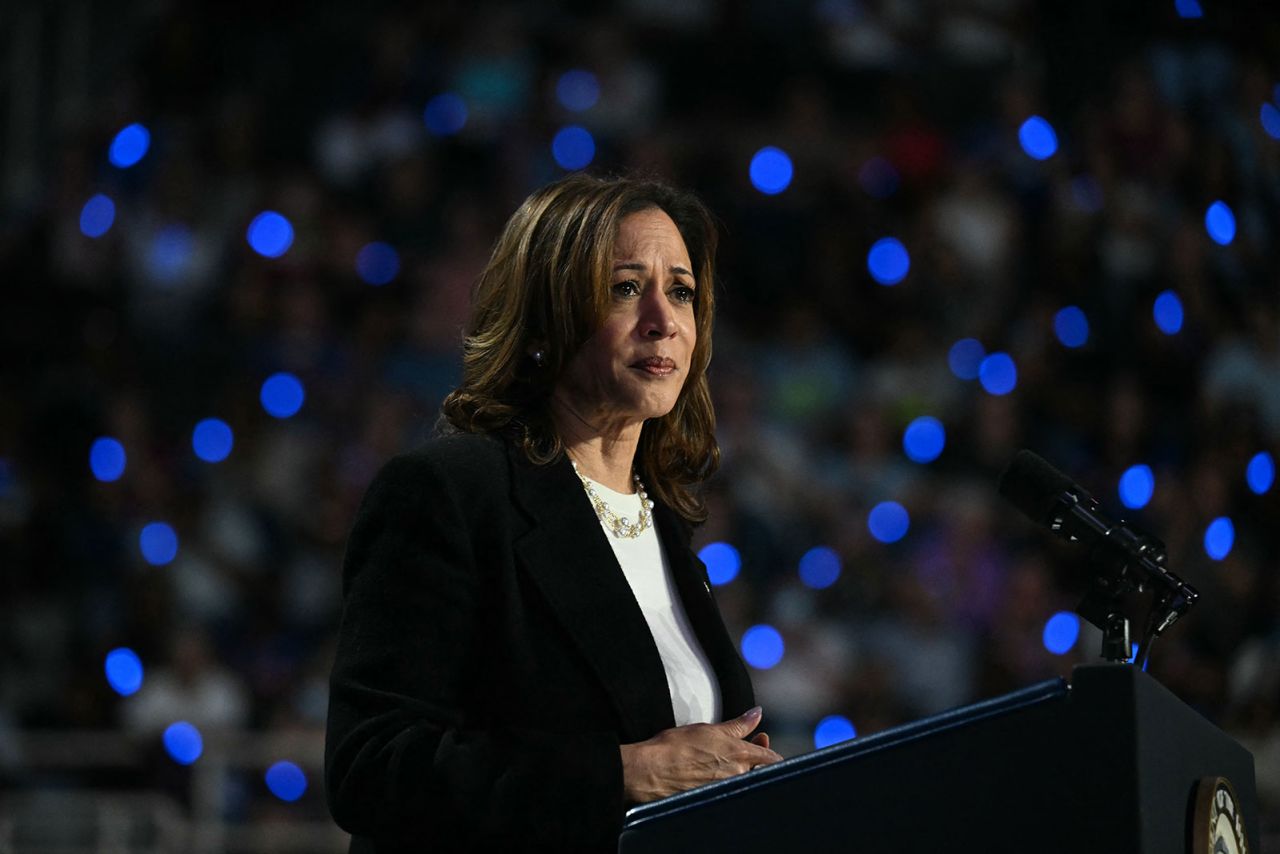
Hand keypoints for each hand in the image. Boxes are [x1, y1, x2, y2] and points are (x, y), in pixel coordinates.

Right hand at [619, 706, 783, 803]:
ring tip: (714, 765)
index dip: (770, 754)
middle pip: (758, 773)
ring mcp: (725, 791)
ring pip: (742, 783)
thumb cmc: (675, 747)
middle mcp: (737, 775)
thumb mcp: (710, 729)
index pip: (770, 759)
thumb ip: (739, 724)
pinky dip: (722, 786)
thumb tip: (757, 713)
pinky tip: (707, 779)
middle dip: (752, 763)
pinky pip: (726, 793)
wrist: (651, 771)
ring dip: (736, 774)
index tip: (765, 749)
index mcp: (740, 754)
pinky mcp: (712, 801)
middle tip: (734, 752)